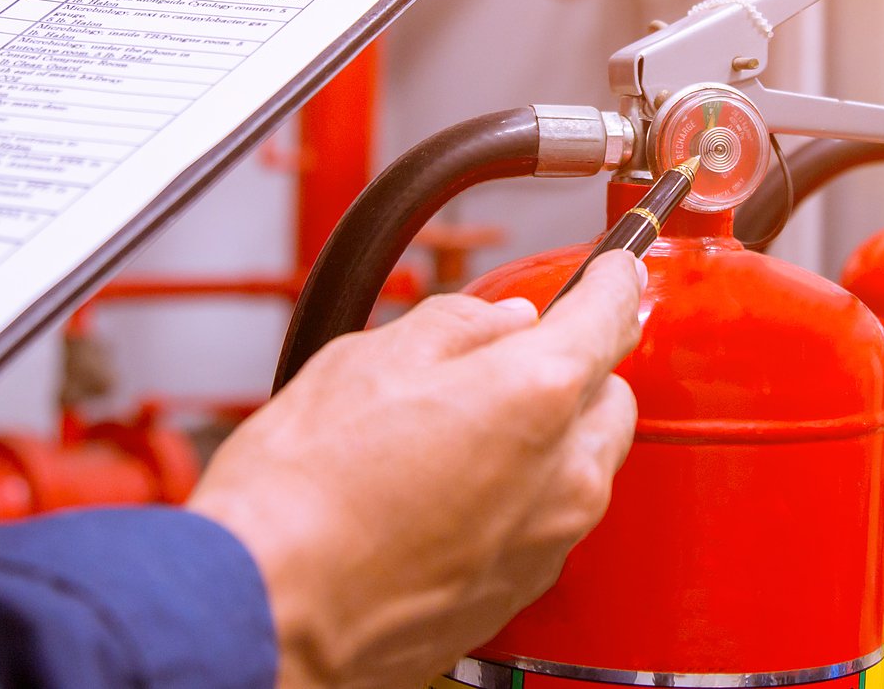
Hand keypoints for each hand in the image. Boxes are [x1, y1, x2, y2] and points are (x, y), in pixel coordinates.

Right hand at [192, 251, 644, 688]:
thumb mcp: (369, 360)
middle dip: (576, 369)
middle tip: (510, 357)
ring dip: (551, 438)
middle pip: (610, 396)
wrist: (268, 613)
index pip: (611, 314)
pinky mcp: (522, 591)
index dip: (614, 280)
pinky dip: (523, 496)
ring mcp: (548, 542)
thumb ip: (457, 328)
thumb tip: (500, 322)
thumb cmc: (302, 495)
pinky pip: (550, 521)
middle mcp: (564, 475)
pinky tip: (453, 492)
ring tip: (461, 432)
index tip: (613, 270)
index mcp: (536, 395)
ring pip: (585, 465)